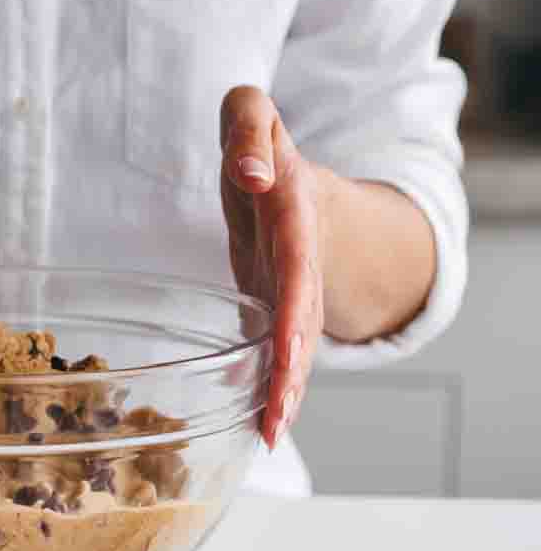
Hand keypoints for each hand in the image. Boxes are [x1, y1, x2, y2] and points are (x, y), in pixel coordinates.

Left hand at [219, 86, 324, 449]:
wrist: (288, 175)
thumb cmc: (260, 145)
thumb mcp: (252, 114)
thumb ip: (249, 130)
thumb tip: (253, 174)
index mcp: (292, 213)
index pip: (296, 261)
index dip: (293, 304)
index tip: (289, 346)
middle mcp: (299, 258)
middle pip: (302, 317)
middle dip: (295, 369)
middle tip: (280, 415)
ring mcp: (292, 288)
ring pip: (296, 344)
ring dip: (286, 391)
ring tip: (271, 436)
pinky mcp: (276, 308)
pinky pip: (279, 352)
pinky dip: (274, 389)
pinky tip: (263, 430)